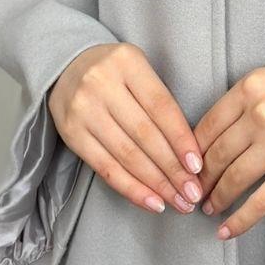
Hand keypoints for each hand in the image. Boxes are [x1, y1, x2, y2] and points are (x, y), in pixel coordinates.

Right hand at [47, 42, 205, 215]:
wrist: (66, 67)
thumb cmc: (115, 72)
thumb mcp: (138, 69)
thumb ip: (160, 101)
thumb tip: (189, 152)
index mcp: (127, 62)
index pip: (161, 107)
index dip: (181, 139)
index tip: (198, 166)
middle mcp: (102, 84)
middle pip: (145, 134)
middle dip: (173, 169)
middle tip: (193, 193)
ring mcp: (83, 110)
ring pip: (126, 155)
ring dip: (156, 184)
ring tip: (178, 201)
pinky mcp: (71, 134)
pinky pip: (105, 168)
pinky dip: (131, 189)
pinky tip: (152, 202)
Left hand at [193, 66, 264, 239]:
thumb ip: (244, 101)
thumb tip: (212, 136)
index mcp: (250, 89)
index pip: (207, 124)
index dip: (191, 151)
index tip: (186, 166)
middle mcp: (260, 115)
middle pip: (216, 154)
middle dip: (201, 178)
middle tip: (193, 192)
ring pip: (233, 178)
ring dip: (216, 198)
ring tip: (209, 208)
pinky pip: (260, 201)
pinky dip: (239, 220)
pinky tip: (226, 231)